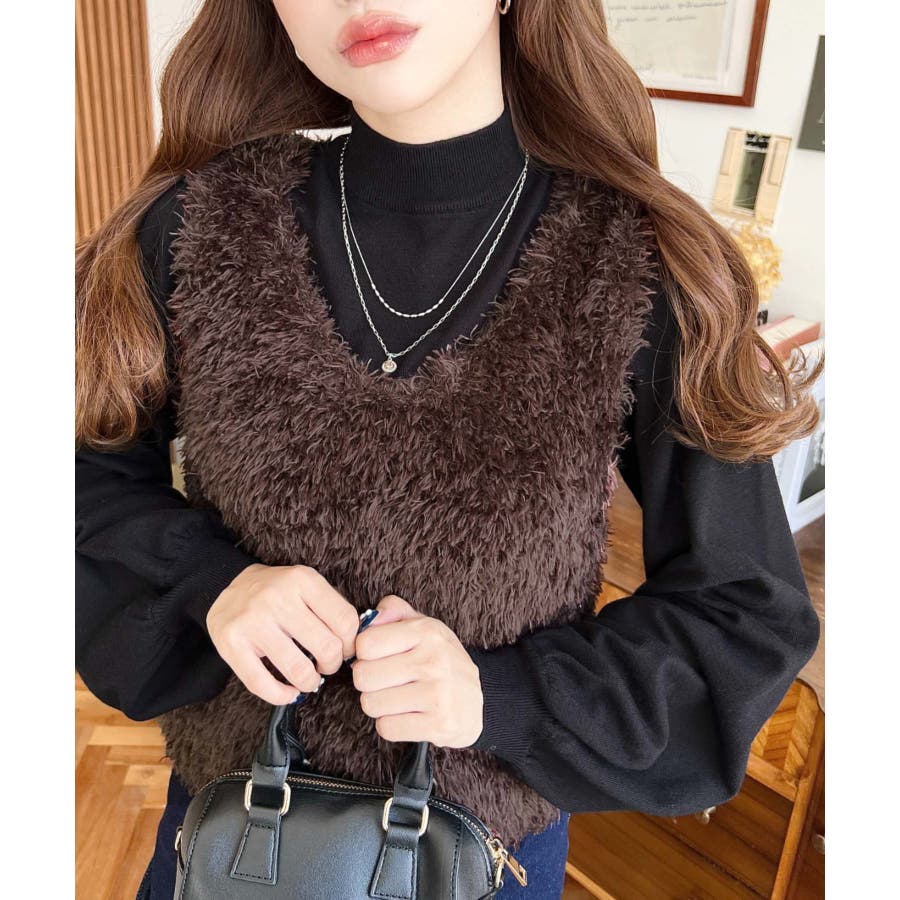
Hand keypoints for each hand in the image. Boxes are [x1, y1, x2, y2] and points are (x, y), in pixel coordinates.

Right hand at [206, 563, 359, 704]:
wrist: (228, 586)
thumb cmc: (278, 592)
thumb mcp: (306, 585)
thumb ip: (331, 607)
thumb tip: (359, 641)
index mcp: (303, 580)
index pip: (345, 620)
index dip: (352, 643)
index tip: (346, 650)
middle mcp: (277, 598)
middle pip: (326, 646)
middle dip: (333, 664)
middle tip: (327, 665)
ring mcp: (252, 622)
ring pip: (297, 669)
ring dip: (310, 682)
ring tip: (309, 679)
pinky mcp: (231, 644)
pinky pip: (262, 684)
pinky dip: (282, 696)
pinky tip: (289, 693)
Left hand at [351, 594, 483, 747]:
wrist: (480, 700)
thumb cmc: (440, 661)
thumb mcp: (423, 627)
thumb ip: (395, 611)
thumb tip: (371, 617)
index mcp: (427, 632)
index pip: (366, 644)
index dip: (364, 653)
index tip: (378, 658)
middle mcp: (434, 661)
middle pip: (363, 676)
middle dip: (368, 682)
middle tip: (386, 681)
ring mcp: (438, 694)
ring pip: (371, 704)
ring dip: (379, 705)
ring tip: (398, 698)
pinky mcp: (439, 725)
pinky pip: (387, 728)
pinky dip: (391, 725)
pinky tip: (408, 715)